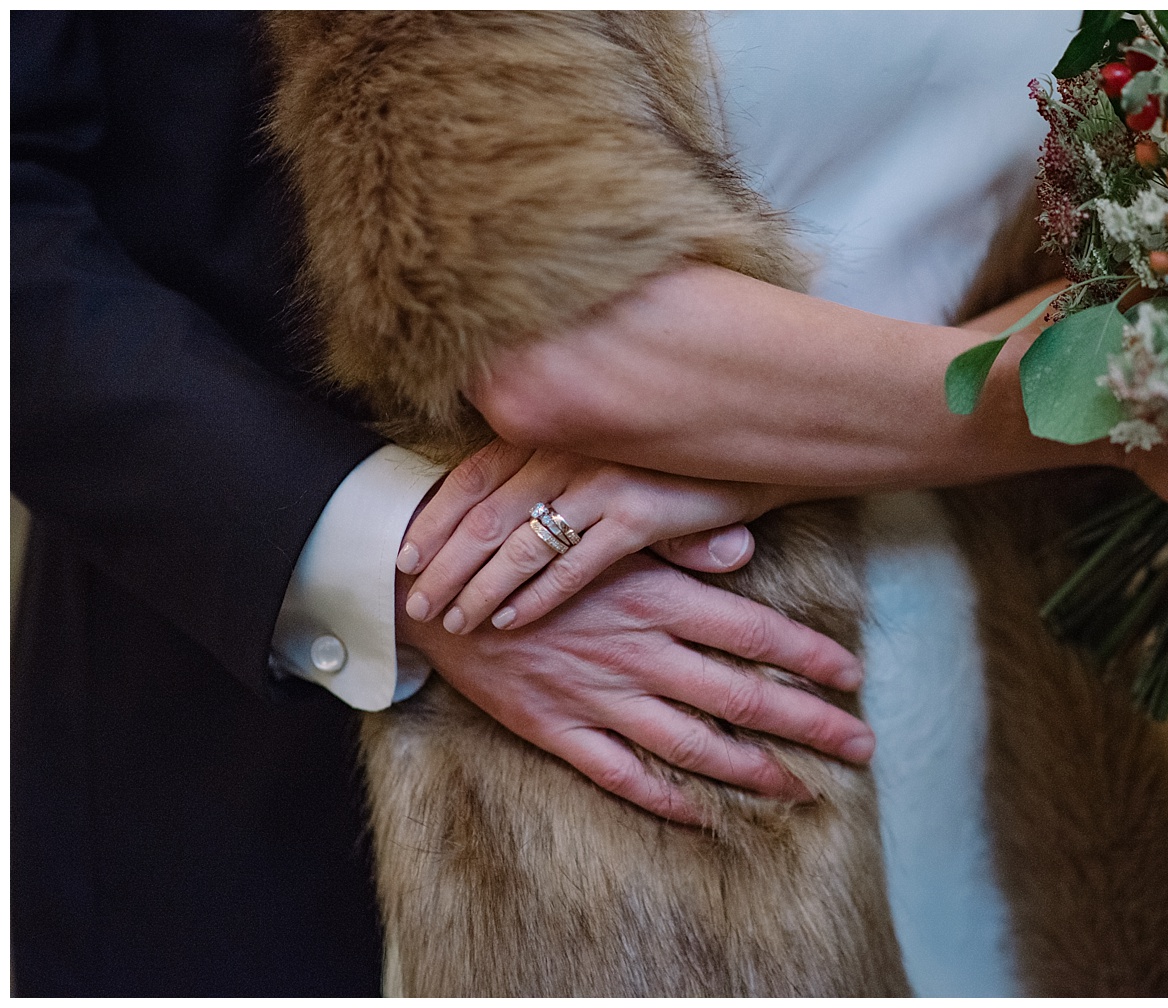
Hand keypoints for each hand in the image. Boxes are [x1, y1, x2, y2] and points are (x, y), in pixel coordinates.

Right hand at [396, 553, 874, 824]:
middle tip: (860, 742)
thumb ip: (676, 540)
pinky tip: (702, 816)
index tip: (853, 675)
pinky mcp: (559, 730)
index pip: (752, 632)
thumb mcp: (602, 524)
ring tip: (803, 788)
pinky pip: (620, 774)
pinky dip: (663, 799)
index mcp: (656, 597)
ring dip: (754, 771)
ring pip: (693, 746)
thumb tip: (742, 545)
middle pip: (740, 697)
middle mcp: (638, 653)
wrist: (437, 584)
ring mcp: (599, 697)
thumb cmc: (528, 542)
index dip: (809, 656)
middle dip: (808, 723)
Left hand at [398, 439, 795, 633]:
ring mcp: (602, 480)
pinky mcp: (640, 513)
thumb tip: (513, 506)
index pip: (473, 475)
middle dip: (443, 565)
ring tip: (453, 623)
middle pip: (483, 515)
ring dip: (479, 588)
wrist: (763, 423)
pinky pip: (574, 564)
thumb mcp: (615, 445)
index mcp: (556, 427)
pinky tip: (510, 620)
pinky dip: (536, 595)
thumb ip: (567, 470)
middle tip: (415, 605)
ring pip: (520, 544)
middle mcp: (569, 449)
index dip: (434, 518)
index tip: (403, 557)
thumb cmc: (682, 439)